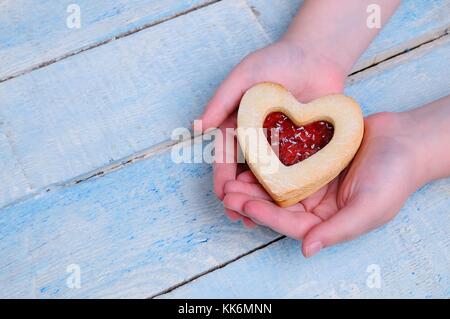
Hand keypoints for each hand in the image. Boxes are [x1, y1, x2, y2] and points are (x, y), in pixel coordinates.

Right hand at [198, 40, 344, 225]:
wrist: (317, 55)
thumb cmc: (277, 60)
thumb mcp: (245, 74)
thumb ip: (222, 99)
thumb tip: (198, 127)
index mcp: (240, 125)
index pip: (227, 155)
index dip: (223, 176)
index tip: (221, 195)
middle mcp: (259, 139)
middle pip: (247, 172)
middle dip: (241, 195)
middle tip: (238, 216)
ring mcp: (283, 146)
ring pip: (270, 177)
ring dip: (263, 199)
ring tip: (259, 221)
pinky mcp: (307, 147)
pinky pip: (298, 170)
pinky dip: (291, 188)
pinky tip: (289, 206)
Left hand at [222, 112, 423, 256]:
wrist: (406, 140)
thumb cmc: (394, 177)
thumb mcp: (370, 209)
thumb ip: (338, 230)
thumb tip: (307, 249)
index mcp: (328, 220)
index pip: (291, 223)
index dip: (266, 215)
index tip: (244, 205)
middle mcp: (316, 203)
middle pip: (278, 204)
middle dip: (252, 199)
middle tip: (227, 193)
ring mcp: (312, 180)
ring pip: (277, 183)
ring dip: (254, 181)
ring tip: (232, 176)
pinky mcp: (312, 159)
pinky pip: (286, 161)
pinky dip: (268, 160)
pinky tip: (251, 155)